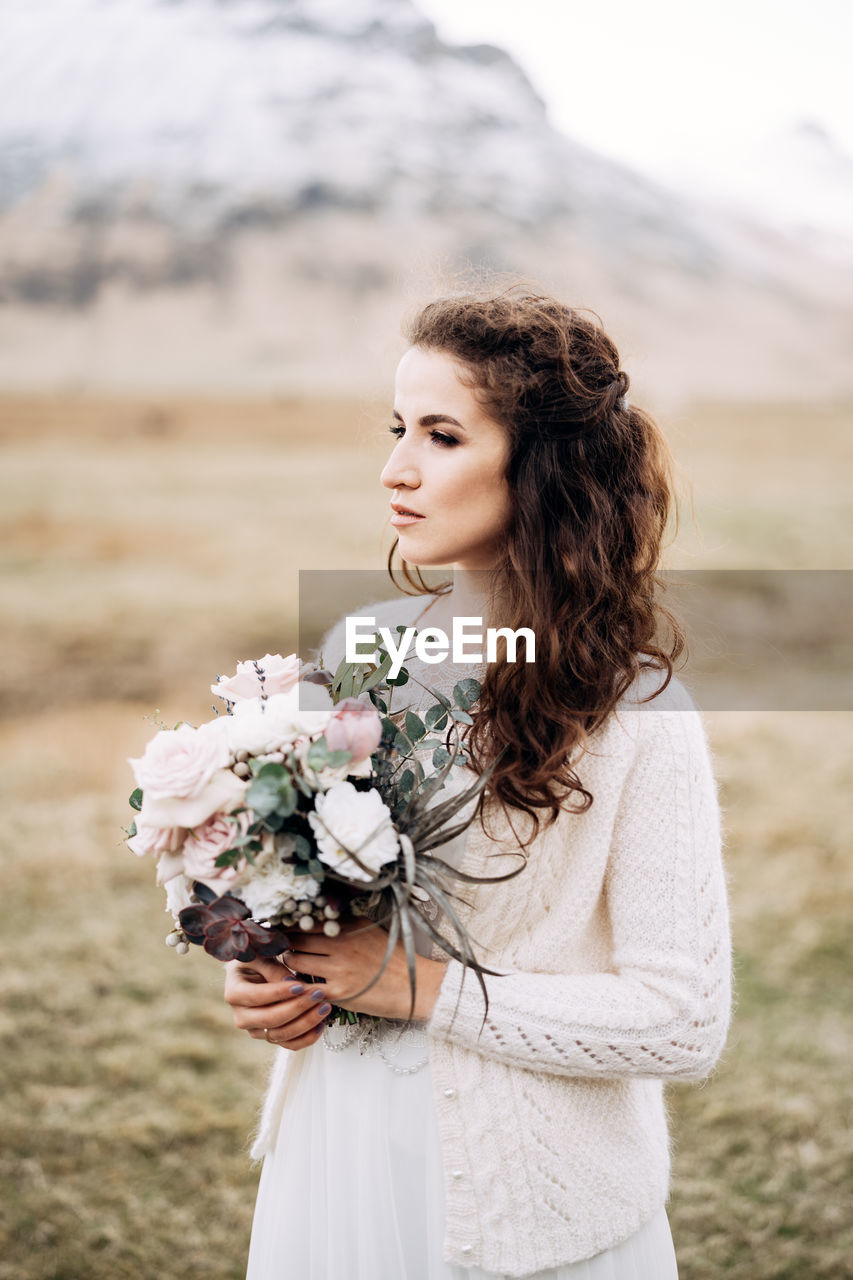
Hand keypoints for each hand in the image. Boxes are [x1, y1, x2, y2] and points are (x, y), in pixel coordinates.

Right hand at [223, 957, 332, 1050]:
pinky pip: (289, 1045)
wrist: (256, 971)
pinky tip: (321, 1024)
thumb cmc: (259, 958)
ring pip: (281, 1034)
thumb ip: (273, 968)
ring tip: (324, 1007)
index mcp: (234, 993)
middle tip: (318, 994)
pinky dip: (307, 1038)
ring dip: (306, 1023)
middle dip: (297, 1008)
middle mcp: (241, 1016)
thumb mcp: (261, 955)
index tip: (300, 985)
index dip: (279, 993)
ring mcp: (256, 1029)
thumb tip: (290, 983)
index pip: (257, 997)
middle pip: (270, 1020)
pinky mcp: (270, 1036)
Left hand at [282, 918, 446, 1020]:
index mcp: (349, 925)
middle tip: (281, 947)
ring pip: (296, 961)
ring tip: (291, 966)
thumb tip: (318, 918)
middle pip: (297, 938)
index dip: (291, 924)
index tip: (283, 928)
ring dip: (289, 963)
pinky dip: (297, 985)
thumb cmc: (393, 958)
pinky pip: (306, 987)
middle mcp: (342, 943)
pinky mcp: (339, 992)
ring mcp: (339, 968)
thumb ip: (346, 924)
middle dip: (285, 943)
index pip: (308, 919)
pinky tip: (298, 985)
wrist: (413, 985)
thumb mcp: (371, 930)